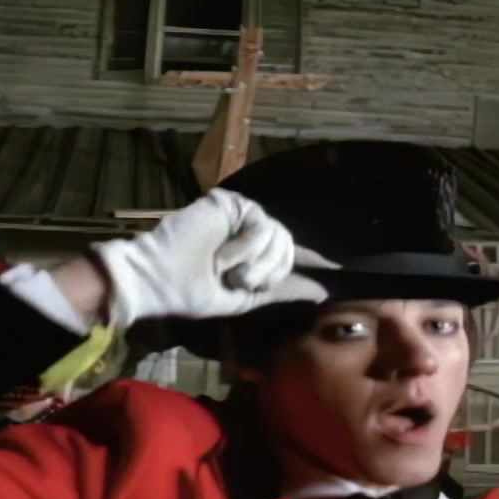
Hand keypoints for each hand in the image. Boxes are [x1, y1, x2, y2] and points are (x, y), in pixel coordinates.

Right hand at [93, 188, 335, 326]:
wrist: (160, 280)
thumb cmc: (192, 291)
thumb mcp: (244, 296)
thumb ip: (280, 288)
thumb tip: (321, 291)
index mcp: (255, 253)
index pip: (291, 253)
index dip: (312, 261)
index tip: (338, 271)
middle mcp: (252, 231)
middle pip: (289, 246)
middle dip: (271, 270)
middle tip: (241, 282)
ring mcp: (242, 215)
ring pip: (279, 236)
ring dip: (255, 262)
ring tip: (227, 271)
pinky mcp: (232, 202)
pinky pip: (262, 224)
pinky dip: (246, 247)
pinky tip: (224, 256)